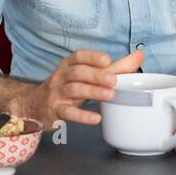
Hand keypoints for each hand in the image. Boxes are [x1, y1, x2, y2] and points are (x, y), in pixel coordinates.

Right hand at [27, 49, 144, 126]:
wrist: (36, 105)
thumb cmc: (68, 87)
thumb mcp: (87, 75)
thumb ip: (115, 67)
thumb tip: (139, 55)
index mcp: (69, 65)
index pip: (78, 57)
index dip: (92, 57)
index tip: (107, 60)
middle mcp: (61, 77)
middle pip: (77, 73)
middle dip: (95, 75)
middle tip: (113, 81)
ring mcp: (57, 94)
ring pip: (73, 90)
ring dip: (91, 92)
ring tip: (109, 95)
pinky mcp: (55, 111)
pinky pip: (67, 113)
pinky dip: (81, 116)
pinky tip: (96, 119)